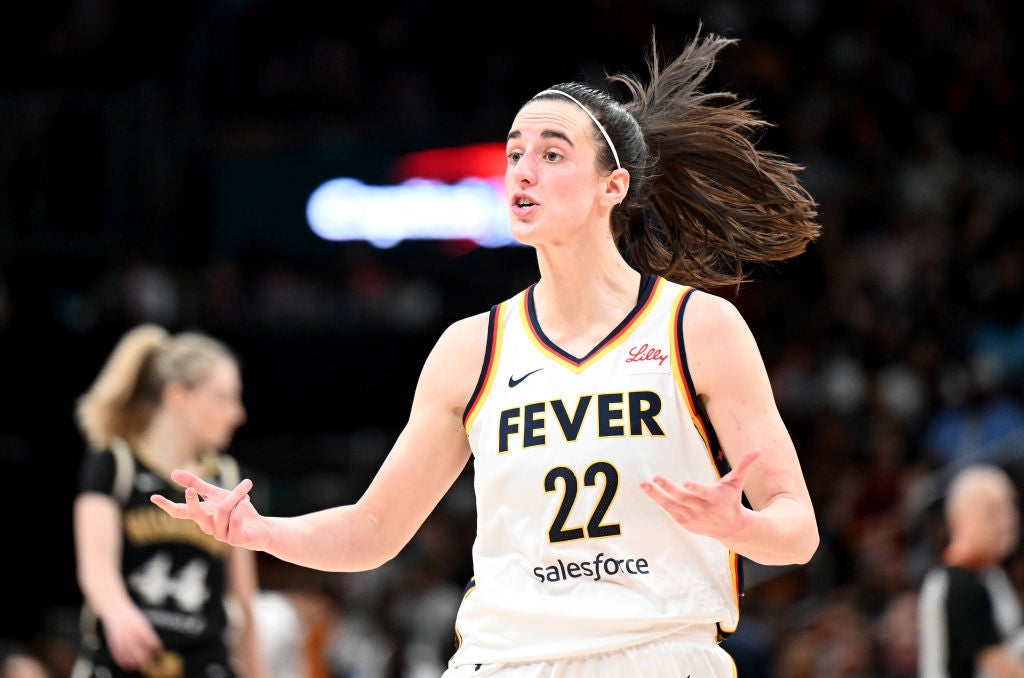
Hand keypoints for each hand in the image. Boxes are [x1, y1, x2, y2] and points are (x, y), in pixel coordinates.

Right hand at [101, 601, 162, 670]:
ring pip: (128, 654)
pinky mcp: (112, 641)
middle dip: (145, 658)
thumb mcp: (143, 623)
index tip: (159, 653)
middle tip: (150, 664)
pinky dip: (123, 661)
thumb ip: (148, 635)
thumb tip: (156, 648)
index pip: (149, 638)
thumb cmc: (131, 617)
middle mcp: (130, 632)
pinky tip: (127, 666)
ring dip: (134, 662)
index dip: (155, 647)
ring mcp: (120, 637)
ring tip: (139, 667)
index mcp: (139, 626)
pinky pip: (117, 654)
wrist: (115, 610)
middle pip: (138, 649)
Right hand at [151, 471, 268, 549]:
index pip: (180, 511)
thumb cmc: (237, 511)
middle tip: (190, 490)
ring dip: (235, 496)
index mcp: (201, 515)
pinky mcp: (235, 540)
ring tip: (245, 492)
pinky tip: (247, 502)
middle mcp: (207, 527)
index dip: (166, 505)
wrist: (261, 528)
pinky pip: (235, 520)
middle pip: (195, 514)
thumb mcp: (217, 494)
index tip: (154, 497)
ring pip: (221, 511)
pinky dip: (242, 506)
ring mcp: (220, 535)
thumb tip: (173, 473)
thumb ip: (197, 484)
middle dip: (192, 502)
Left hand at [639, 448, 760, 539]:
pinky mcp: (685, 522)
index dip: (696, 488)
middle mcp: (703, 509)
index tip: (686, 483)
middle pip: (683, 499)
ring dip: (657, 495)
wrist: (731, 528)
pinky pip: (670, 510)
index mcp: (716, 498)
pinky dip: (660, 501)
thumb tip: (758, 449)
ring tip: (644, 484)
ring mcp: (693, 518)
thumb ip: (744, 465)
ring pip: (672, 506)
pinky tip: (649, 491)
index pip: (704, 493)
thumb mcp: (737, 483)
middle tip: (655, 478)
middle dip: (668, 489)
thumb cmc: (731, 500)